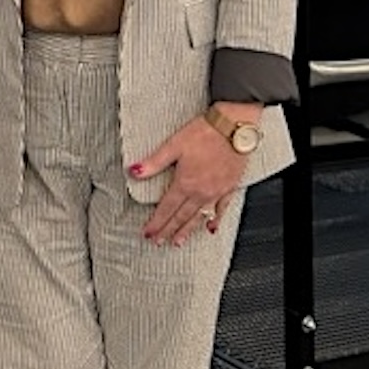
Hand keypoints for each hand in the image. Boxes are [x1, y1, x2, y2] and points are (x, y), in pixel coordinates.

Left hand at [129, 109, 251, 246]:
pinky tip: (212, 228)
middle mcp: (201, 192)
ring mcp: (217, 192)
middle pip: (181, 216)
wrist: (234, 127)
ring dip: (187, 231)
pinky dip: (215, 220)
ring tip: (178, 241)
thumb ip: (153, 162)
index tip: (148, 233)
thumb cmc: (206, 133)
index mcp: (185, 183)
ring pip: (199, 217)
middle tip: (158, 241)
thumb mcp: (174, 145)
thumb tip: (134, 171)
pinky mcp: (230, 188)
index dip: (156, 222)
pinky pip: (222, 210)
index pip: (166, 208)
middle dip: (168, 230)